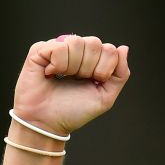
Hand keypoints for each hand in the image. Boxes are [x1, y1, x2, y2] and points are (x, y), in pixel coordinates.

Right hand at [11, 35, 130, 136]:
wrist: (48, 122)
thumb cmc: (74, 111)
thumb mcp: (105, 96)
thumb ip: (120, 74)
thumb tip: (124, 48)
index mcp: (94, 60)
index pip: (110, 49)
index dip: (104, 69)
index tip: (93, 82)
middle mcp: (77, 50)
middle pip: (94, 43)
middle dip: (89, 68)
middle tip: (77, 80)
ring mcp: (58, 47)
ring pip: (76, 42)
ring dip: (72, 67)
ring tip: (63, 77)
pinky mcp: (40, 49)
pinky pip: (58, 47)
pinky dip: (58, 65)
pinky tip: (50, 73)